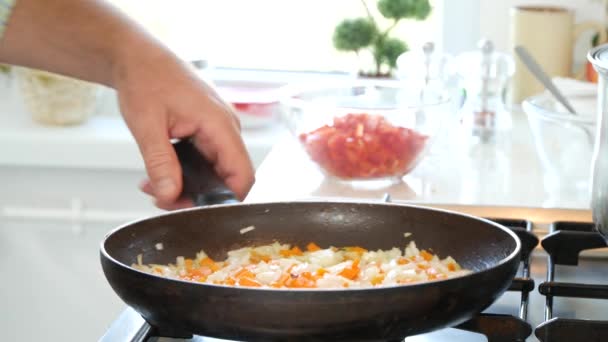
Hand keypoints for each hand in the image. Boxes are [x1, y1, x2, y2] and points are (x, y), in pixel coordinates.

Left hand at [114, 47, 253, 209]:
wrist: (137, 57)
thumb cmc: (145, 78)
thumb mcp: (147, 125)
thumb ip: (160, 163)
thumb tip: (171, 195)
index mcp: (220, 124)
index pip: (242, 175)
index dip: (227, 201)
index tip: (200, 213)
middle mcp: (225, 128)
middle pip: (227, 178)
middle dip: (198, 196)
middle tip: (164, 200)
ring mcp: (217, 130)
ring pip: (213, 172)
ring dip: (186, 185)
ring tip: (154, 186)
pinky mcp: (206, 131)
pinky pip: (204, 161)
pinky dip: (183, 172)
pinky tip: (159, 174)